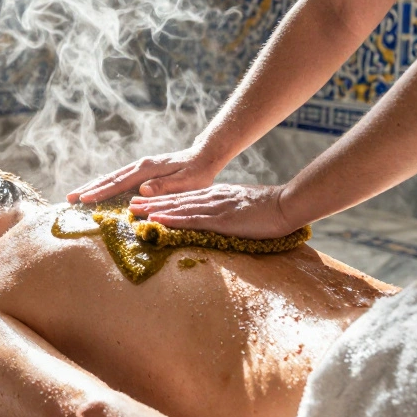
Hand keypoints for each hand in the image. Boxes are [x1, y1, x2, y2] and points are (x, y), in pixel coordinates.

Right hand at [66, 147, 222, 203]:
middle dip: (88, 189)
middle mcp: (139, 166)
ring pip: (110, 177)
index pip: (119, 183)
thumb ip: (165, 186)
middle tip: (68, 199)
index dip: (101, 192)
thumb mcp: (186, 182)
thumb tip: (142, 190)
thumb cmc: (196, 174)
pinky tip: (95, 192)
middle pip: (108, 178)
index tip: (84, 200)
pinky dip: (103, 185)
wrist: (202, 157)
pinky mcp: (140, 171)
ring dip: (92, 187)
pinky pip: (117, 179)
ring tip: (74, 196)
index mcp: (147, 170)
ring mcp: (138, 167)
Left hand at [127, 184, 296, 239]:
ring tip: (135, 212)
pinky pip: (193, 220)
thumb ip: (226, 209)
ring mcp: (216, 208)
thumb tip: (216, 216)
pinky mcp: (222, 219)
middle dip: (151, 203)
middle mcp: (211, 198)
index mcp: (216, 196)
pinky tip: (159, 220)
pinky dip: (174, 219)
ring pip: (179, 208)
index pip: (184, 198)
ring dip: (155, 210)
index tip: (145, 202)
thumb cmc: (268, 209)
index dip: (163, 200)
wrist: (286, 205)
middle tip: (130, 205)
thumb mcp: (241, 205)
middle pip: (176, 200)